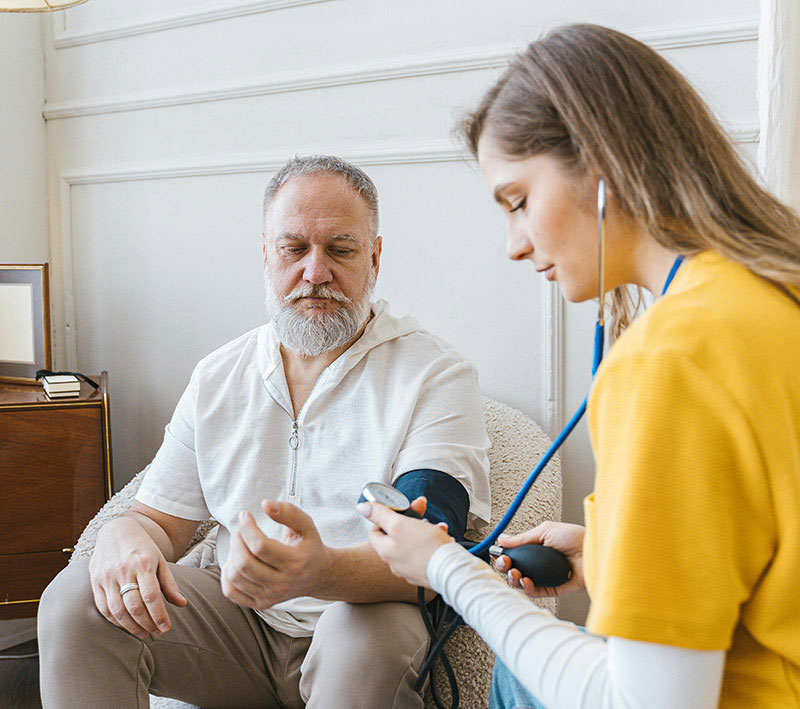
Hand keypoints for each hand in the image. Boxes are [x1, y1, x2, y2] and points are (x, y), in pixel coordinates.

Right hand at [89, 516, 187, 639]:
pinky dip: (115, 621)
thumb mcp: (160, 560)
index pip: (151, 596)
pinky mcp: (95, 581)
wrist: (116, 531)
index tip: (166, 628)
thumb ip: (169, 583)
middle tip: (156, 632)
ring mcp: (107, 576)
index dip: (159, 615)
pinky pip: (103, 607)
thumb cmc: (142, 548)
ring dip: (131, 626)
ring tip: (143, 633)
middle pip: (134, 606)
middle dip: (147, 623)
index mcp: (143, 564)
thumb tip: (182, 604)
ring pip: (117, 610)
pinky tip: (126, 626)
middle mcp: (123, 570)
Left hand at [221, 499, 331, 608]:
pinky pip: (231, 592)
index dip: (247, 527)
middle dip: (236, 540)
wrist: (318, 575)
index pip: (260, 546)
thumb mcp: (306, 525)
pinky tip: (236, 562)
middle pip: (244, 563)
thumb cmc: (309, 547)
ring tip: (240, 544)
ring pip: (235, 577)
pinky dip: (227, 575)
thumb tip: (265, 504)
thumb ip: (288, 512)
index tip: (245, 515)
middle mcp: (282, 583)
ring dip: (231, 555)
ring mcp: (270, 596)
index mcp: (295, 562)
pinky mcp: (261, 603)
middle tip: (241, 530)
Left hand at [357, 496, 451, 588]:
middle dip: (410, 520)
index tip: (397, 511)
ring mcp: (411, 568)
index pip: (375, 530)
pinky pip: (426, 552)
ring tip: (435, 527)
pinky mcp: (426, 571)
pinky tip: (442, 539)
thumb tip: (362, 507)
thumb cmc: (426, 548)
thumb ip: (380, 514)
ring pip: (413, 542)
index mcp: (385, 551)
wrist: (451, 570)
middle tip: (421, 512)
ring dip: (424, 530)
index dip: (384, 517)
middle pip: (396, 535)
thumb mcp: (399, 524)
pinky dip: (433, 543)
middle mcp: (395, 562)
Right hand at [494, 521, 584, 597]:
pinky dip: (528, 588)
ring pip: (522, 583)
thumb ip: (523, 538)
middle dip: (505, 568)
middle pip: (514, 570)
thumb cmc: (575, 537)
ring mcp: (545, 577)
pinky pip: (536, 592)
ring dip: (514, 579)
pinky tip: (526, 581)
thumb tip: (502, 539)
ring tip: (516, 573)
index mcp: (535, 549)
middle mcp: (538, 564)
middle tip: (505, 564)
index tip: (499, 554)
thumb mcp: (545, 531)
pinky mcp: (553, 589)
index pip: (514, 555)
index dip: (504, 556)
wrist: (593, 550)